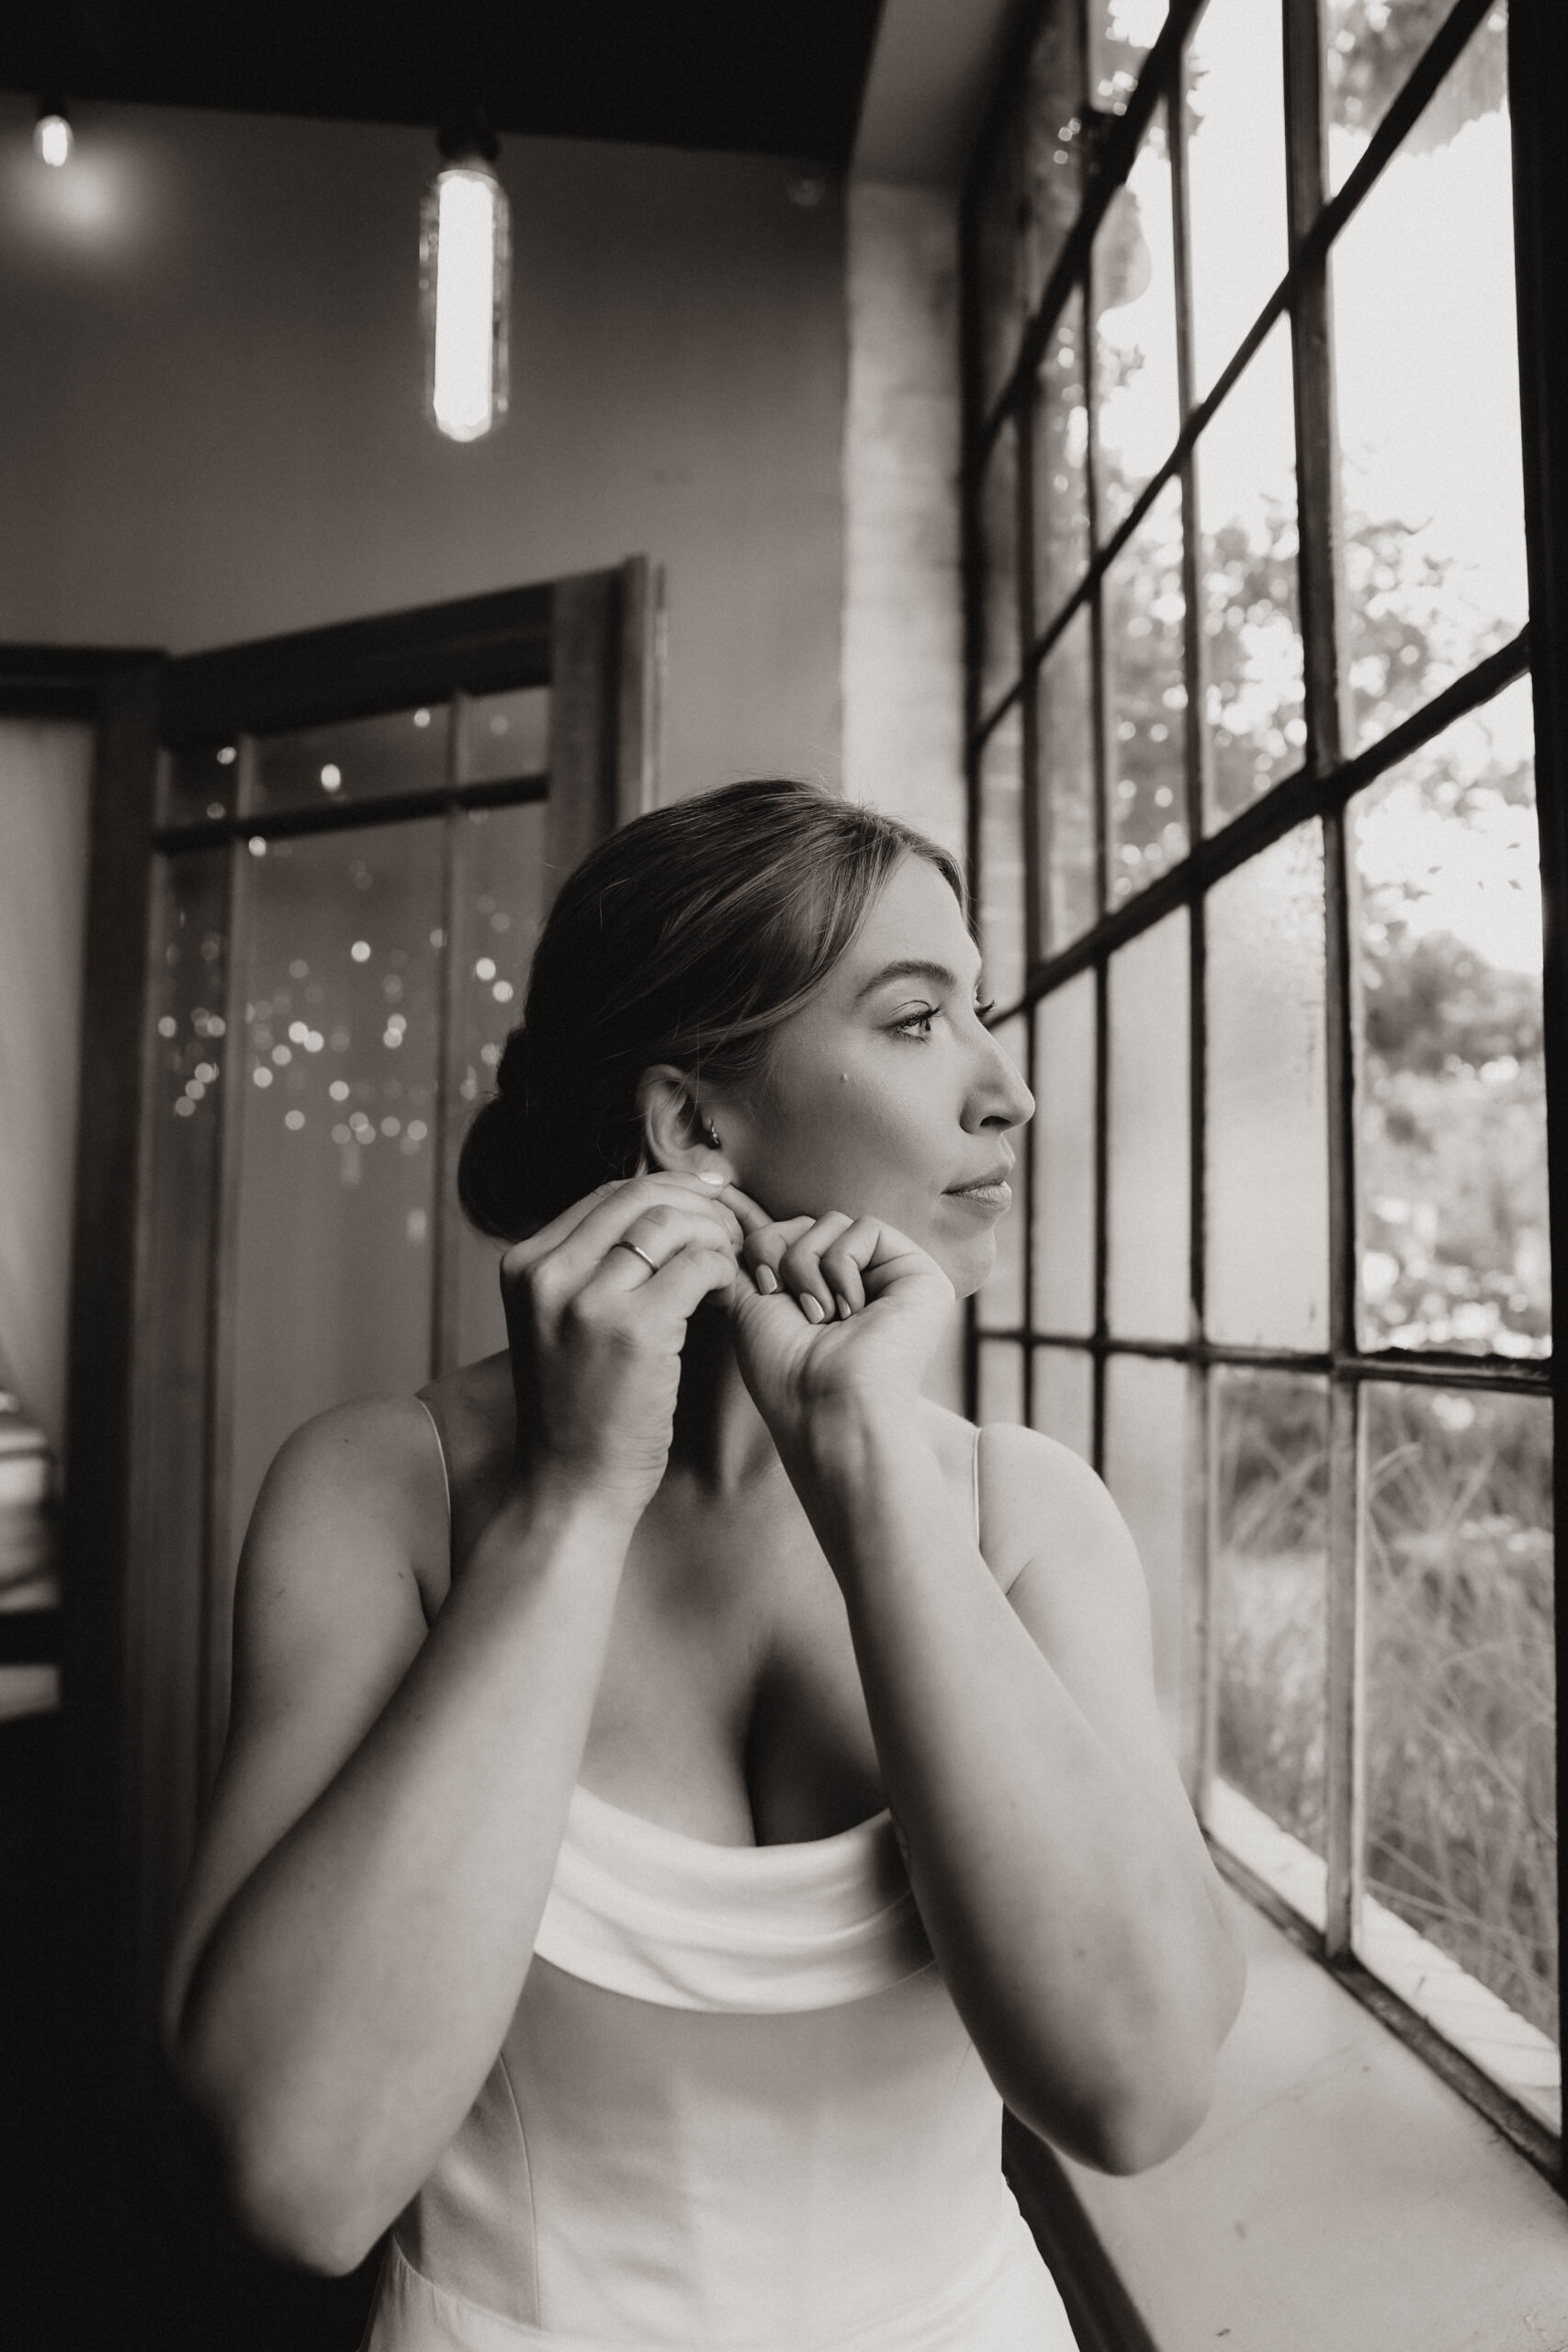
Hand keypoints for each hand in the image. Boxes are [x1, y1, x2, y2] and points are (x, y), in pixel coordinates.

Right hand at [500, 1174, 744, 1522]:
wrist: (568, 1487)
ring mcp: (586, 1299)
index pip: (607, 1194)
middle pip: (641, 1195)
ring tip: (733, 1262)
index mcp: (524, 1265)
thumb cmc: (578, 1410)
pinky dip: (724, 1269)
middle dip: (698, 1205)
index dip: (667, 1190)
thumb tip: (661, 1210)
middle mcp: (546, 1273)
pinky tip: (727, 1292)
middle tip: (733, 1229)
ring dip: (716, 1235)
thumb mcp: (559, 1324)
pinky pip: (699, 1265)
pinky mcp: (633, 1329)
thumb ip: (591, 1268)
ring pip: (672, 1223)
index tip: (706, 1203)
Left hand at [725, 1204, 955, 1449]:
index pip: (790, 1238)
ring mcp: (890, 1278)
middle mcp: (858, 1284)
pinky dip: (842, 1266)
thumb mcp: (750, 1301)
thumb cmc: (784, 1370)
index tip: (721, 1190)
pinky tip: (850, 1310)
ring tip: (819, 1316)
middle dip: (777, 1254)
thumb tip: (729, 1201)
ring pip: (831, 1222)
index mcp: (820, 1294)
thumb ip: (748, 1251)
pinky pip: (864, 1229)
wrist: (828, 1407)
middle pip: (805, 1224)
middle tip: (779, 1298)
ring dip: (807, 1266)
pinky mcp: (919, 1273)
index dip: (759, 1221)